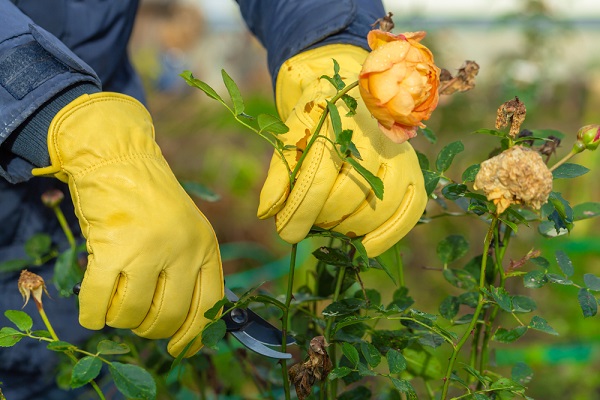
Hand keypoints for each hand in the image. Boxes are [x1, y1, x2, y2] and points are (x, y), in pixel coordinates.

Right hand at [33, 93, 223, 356]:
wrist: (119, 159)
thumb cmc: (151, 201)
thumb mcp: (188, 231)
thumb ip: (190, 272)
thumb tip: (188, 333)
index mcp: (206, 245)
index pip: (209, 306)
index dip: (194, 335)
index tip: (181, 350)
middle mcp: (183, 249)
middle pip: (169, 317)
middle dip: (150, 329)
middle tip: (139, 320)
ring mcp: (148, 249)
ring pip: (133, 314)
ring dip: (121, 319)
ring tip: (118, 304)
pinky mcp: (113, 249)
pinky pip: (100, 302)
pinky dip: (93, 314)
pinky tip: (92, 313)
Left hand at [258, 45, 426, 256]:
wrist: (348, 85)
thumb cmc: (314, 117)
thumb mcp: (289, 137)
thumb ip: (279, 175)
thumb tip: (267, 213)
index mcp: (337, 118)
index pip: (319, 175)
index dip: (301, 211)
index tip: (286, 233)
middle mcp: (374, 133)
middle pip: (349, 195)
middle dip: (323, 219)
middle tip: (309, 223)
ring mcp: (399, 151)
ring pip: (378, 206)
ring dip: (349, 228)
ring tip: (329, 227)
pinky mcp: (414, 169)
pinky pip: (410, 208)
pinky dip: (388, 234)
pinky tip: (364, 247)